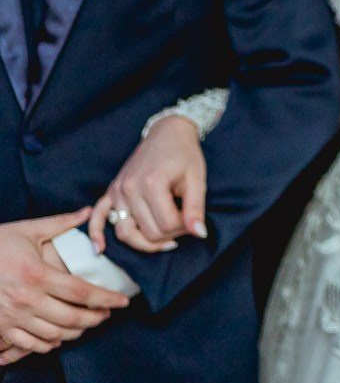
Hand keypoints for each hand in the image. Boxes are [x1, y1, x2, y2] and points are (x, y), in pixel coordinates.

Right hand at [0, 209, 129, 360]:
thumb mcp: (26, 230)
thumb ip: (60, 223)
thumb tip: (88, 210)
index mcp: (37, 275)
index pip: (82, 292)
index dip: (106, 299)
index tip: (122, 301)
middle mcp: (27, 299)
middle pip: (72, 318)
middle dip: (95, 319)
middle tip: (106, 315)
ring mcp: (11, 316)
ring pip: (53, 334)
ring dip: (75, 332)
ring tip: (86, 325)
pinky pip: (29, 344)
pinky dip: (47, 344)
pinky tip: (57, 338)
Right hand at [89, 115, 207, 254]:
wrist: (167, 133)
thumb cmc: (185, 155)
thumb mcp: (197, 179)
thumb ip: (195, 209)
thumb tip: (199, 234)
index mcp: (152, 184)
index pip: (167, 225)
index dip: (184, 229)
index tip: (193, 220)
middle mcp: (129, 189)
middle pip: (148, 232)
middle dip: (169, 235)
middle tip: (183, 225)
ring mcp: (117, 191)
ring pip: (124, 232)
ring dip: (144, 242)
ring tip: (164, 240)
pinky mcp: (111, 191)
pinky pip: (98, 216)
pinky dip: (96, 234)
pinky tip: (99, 249)